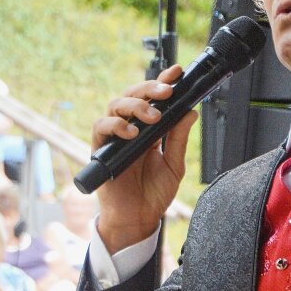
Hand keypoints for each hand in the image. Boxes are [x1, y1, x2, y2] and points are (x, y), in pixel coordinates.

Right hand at [92, 65, 197, 252]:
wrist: (138, 219)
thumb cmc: (153, 194)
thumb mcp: (174, 165)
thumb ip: (178, 139)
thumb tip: (190, 112)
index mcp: (149, 129)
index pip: (153, 98)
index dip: (163, 81)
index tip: (177, 72)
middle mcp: (130, 128)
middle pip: (133, 94)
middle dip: (150, 88)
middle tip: (167, 92)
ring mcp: (114, 137)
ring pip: (116, 104)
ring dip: (136, 105)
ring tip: (153, 116)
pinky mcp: (101, 149)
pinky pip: (101, 127)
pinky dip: (116, 125)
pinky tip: (132, 132)